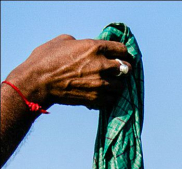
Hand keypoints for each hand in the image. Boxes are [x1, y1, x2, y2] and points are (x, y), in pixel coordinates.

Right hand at [6, 35, 132, 108]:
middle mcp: (102, 65)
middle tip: (117, 71)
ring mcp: (101, 83)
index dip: (122, 52)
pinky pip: (113, 98)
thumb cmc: (45, 59)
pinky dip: (109, 97)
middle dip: (123, 69)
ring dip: (116, 84)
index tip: (121, 56)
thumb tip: (85, 46)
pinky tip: (101, 93)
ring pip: (122, 85)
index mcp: (94, 47)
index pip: (122, 49)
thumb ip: (80, 42)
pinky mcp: (98, 98)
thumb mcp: (62, 41)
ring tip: (109, 84)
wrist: (38, 82)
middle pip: (127, 67)